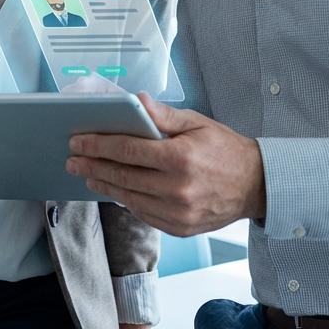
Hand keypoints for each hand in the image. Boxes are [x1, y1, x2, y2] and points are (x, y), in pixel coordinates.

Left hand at [67, 93, 265, 234]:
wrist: (256, 185)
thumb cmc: (224, 149)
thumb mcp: (197, 123)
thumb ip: (164, 115)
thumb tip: (137, 101)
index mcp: (180, 157)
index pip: (127, 150)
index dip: (97, 145)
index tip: (77, 140)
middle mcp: (177, 188)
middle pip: (122, 175)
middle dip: (92, 165)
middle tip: (72, 158)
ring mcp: (178, 212)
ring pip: (128, 197)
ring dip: (103, 185)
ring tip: (86, 174)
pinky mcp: (180, 228)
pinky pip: (143, 214)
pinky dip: (124, 200)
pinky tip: (113, 189)